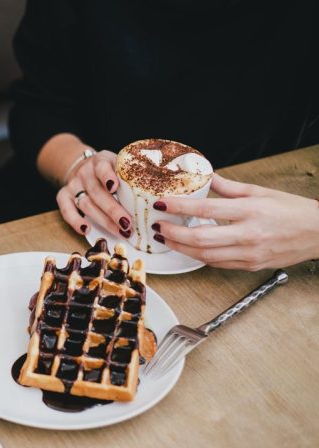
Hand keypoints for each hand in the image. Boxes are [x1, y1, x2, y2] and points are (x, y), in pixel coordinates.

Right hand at [56, 150, 132, 237]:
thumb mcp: (121, 164)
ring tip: (120, 232)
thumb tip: (163, 186)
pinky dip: (74, 220)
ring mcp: (73, 184)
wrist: (85, 167)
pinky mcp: (63, 195)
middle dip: (113, 210)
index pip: (102, 167)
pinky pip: (65, 209)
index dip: (108, 177)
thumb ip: (134, 173)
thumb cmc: (111, 170)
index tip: (115, 187)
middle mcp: (85, 172)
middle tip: (128, 224)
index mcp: (101, 161)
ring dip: (103, 220)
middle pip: (97, 192)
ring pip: (86, 204)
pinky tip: (86, 230)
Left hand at [152, 174, 318, 269]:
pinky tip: (189, 248)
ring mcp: (249, 253)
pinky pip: (217, 263)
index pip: (206, 210)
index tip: (161, 203)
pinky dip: (199, 256)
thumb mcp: (261, 192)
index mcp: (250, 211)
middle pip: (200, 238)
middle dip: (173, 233)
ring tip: (166, 238)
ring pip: (205, 255)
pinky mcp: (250, 265)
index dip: (178, 207)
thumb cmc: (293, 210)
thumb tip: (205, 178)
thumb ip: (229, 187)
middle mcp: (248, 234)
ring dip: (180, 247)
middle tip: (158, 225)